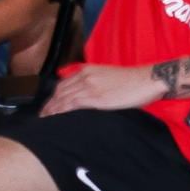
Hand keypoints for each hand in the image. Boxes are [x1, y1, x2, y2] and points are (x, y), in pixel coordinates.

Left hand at [38, 59, 158, 115]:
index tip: (49, 106)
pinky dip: (61, 111)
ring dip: (52, 110)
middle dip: (49, 104)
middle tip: (43, 116)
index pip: (64, 84)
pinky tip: (56, 119)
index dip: (54, 96)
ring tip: (46, 120)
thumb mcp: (109, 77)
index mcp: (88, 70)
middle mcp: (85, 76)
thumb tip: (89, 97)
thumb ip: (96, 83)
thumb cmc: (134, 81)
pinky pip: (71, 104)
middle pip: (60, 91)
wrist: (147, 80)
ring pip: (63, 98)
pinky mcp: (95, 97)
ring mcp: (89, 86)